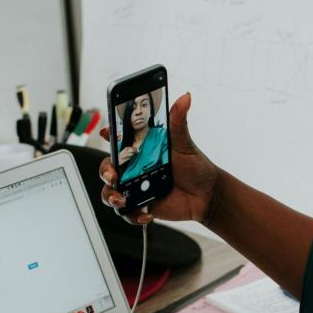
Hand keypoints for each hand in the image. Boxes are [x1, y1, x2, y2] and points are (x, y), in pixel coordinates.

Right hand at [100, 92, 219, 224]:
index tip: (106, 132)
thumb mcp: (185, 144)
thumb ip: (179, 122)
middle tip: (114, 176)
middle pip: (108, 168)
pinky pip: (128, 213)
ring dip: (111, 196)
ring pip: (111, 192)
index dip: (109, 135)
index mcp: (141, 150)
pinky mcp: (142, 206)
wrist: (208, 195)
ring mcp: (136, 188)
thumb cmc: (196, 167)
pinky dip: (132, 215)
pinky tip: (146, 214)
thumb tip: (185, 98)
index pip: (118, 141)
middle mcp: (134, 169)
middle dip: (105, 171)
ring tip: (122, 199)